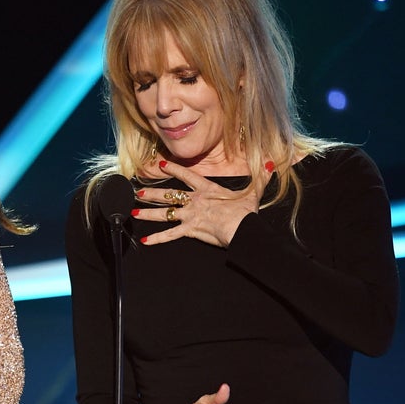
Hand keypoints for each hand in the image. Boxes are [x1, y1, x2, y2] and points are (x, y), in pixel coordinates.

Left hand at [135, 161, 268, 247]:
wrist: (241, 228)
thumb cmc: (246, 211)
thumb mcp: (254, 191)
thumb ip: (260, 176)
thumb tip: (271, 163)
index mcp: (206, 189)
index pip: (186, 175)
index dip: (173, 169)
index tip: (160, 165)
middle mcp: (194, 201)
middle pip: (168, 195)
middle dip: (152, 194)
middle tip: (138, 192)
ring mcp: (190, 215)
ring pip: (164, 213)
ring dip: (147, 213)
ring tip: (133, 212)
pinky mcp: (190, 230)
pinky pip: (170, 235)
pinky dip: (158, 239)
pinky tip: (145, 241)